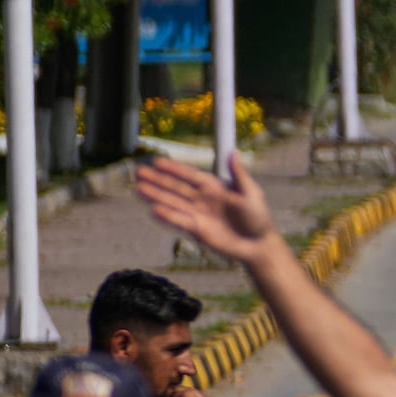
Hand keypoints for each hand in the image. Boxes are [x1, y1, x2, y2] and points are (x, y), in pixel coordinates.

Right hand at [135, 155, 275, 260]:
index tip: (157, 162)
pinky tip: (153, 210)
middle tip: (138, 173)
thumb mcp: (251, 194)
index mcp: (214, 187)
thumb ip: (239, 175)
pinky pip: (179, 221)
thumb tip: (234, 152)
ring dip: (156, 196)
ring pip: (173, 203)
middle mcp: (201, 199)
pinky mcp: (196, 229)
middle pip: (176, 188)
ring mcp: (197, 213)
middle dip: (158, 180)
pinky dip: (167, 216)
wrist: (257, 245)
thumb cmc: (257, 218)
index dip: (174, 169)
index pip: (190, 175)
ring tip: (138, 189)